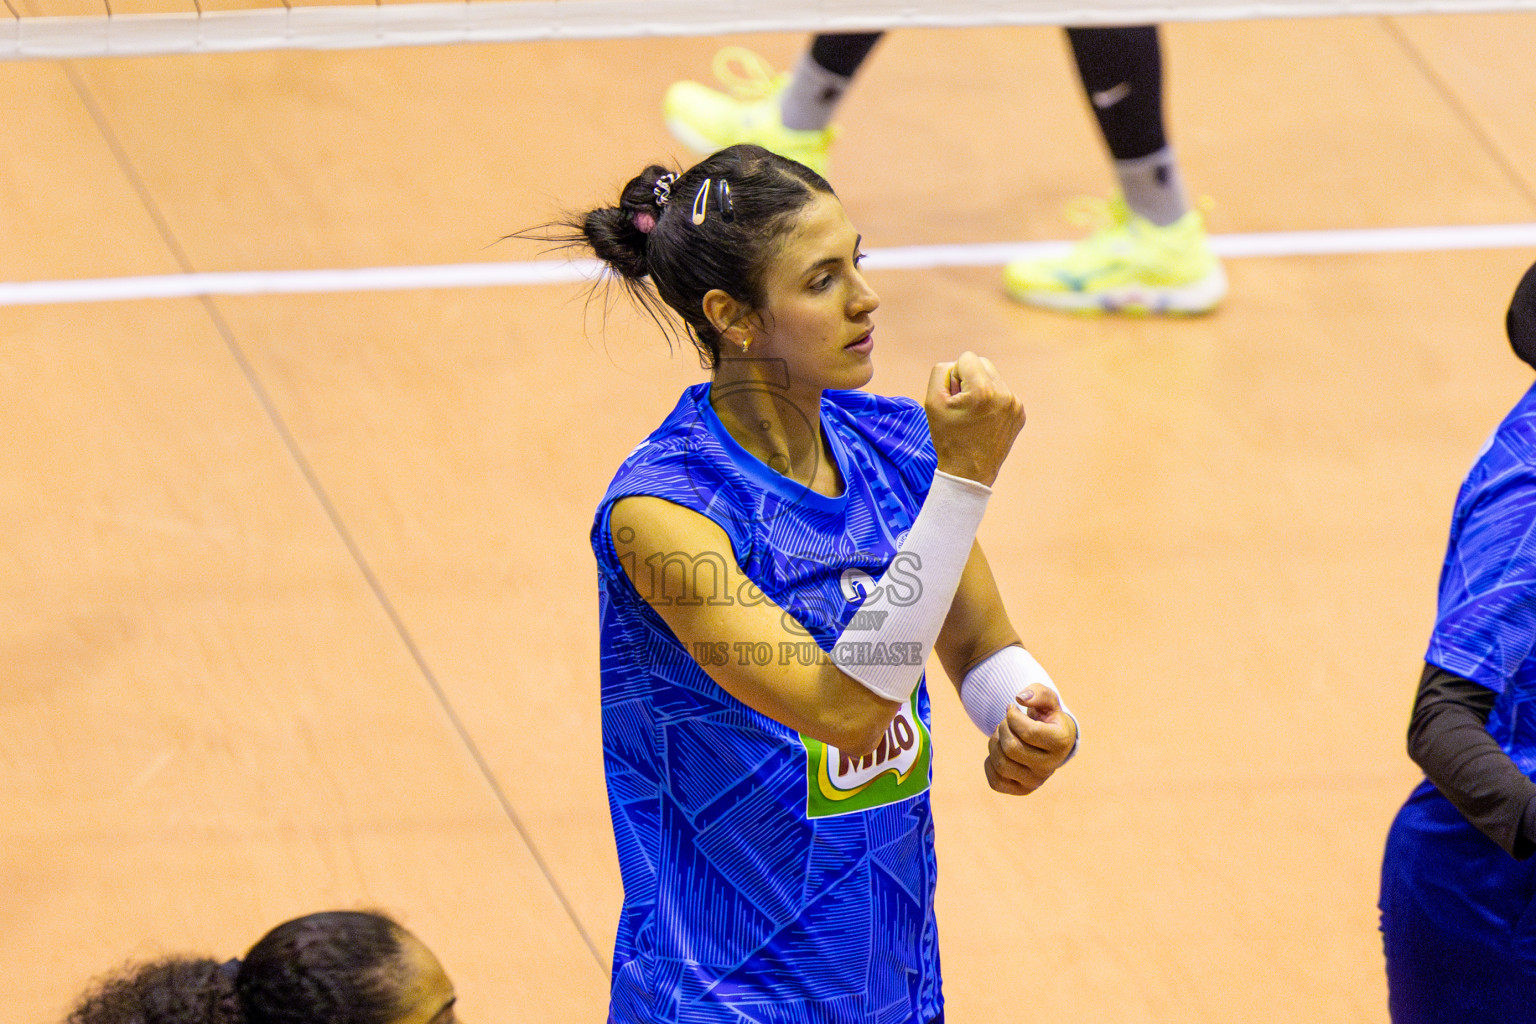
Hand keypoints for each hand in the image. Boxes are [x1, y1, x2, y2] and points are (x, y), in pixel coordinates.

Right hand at [924, 352, 1025, 487]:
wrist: (968, 472)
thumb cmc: (947, 437)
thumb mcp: (932, 402)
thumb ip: (941, 372)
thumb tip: (957, 365)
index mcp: (983, 391)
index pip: (967, 358)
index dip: (955, 376)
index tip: (955, 398)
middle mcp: (1004, 395)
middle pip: (983, 364)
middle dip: (969, 378)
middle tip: (962, 405)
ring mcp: (1015, 405)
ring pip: (993, 378)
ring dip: (981, 389)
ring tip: (973, 415)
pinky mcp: (1020, 413)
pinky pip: (1003, 393)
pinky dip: (991, 401)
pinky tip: (984, 421)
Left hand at [983, 684, 1076, 795]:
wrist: (1049, 741)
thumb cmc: (1047, 717)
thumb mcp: (1047, 700)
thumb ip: (1037, 692)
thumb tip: (1020, 698)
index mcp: (1061, 743)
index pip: (1028, 732)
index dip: (1012, 716)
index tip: (1012, 708)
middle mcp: (1050, 767)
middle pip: (1011, 748)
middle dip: (1002, 728)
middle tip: (1006, 722)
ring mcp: (1036, 782)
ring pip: (1001, 764)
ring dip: (994, 743)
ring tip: (1001, 735)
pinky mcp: (1021, 790)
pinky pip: (995, 782)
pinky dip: (990, 763)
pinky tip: (999, 752)